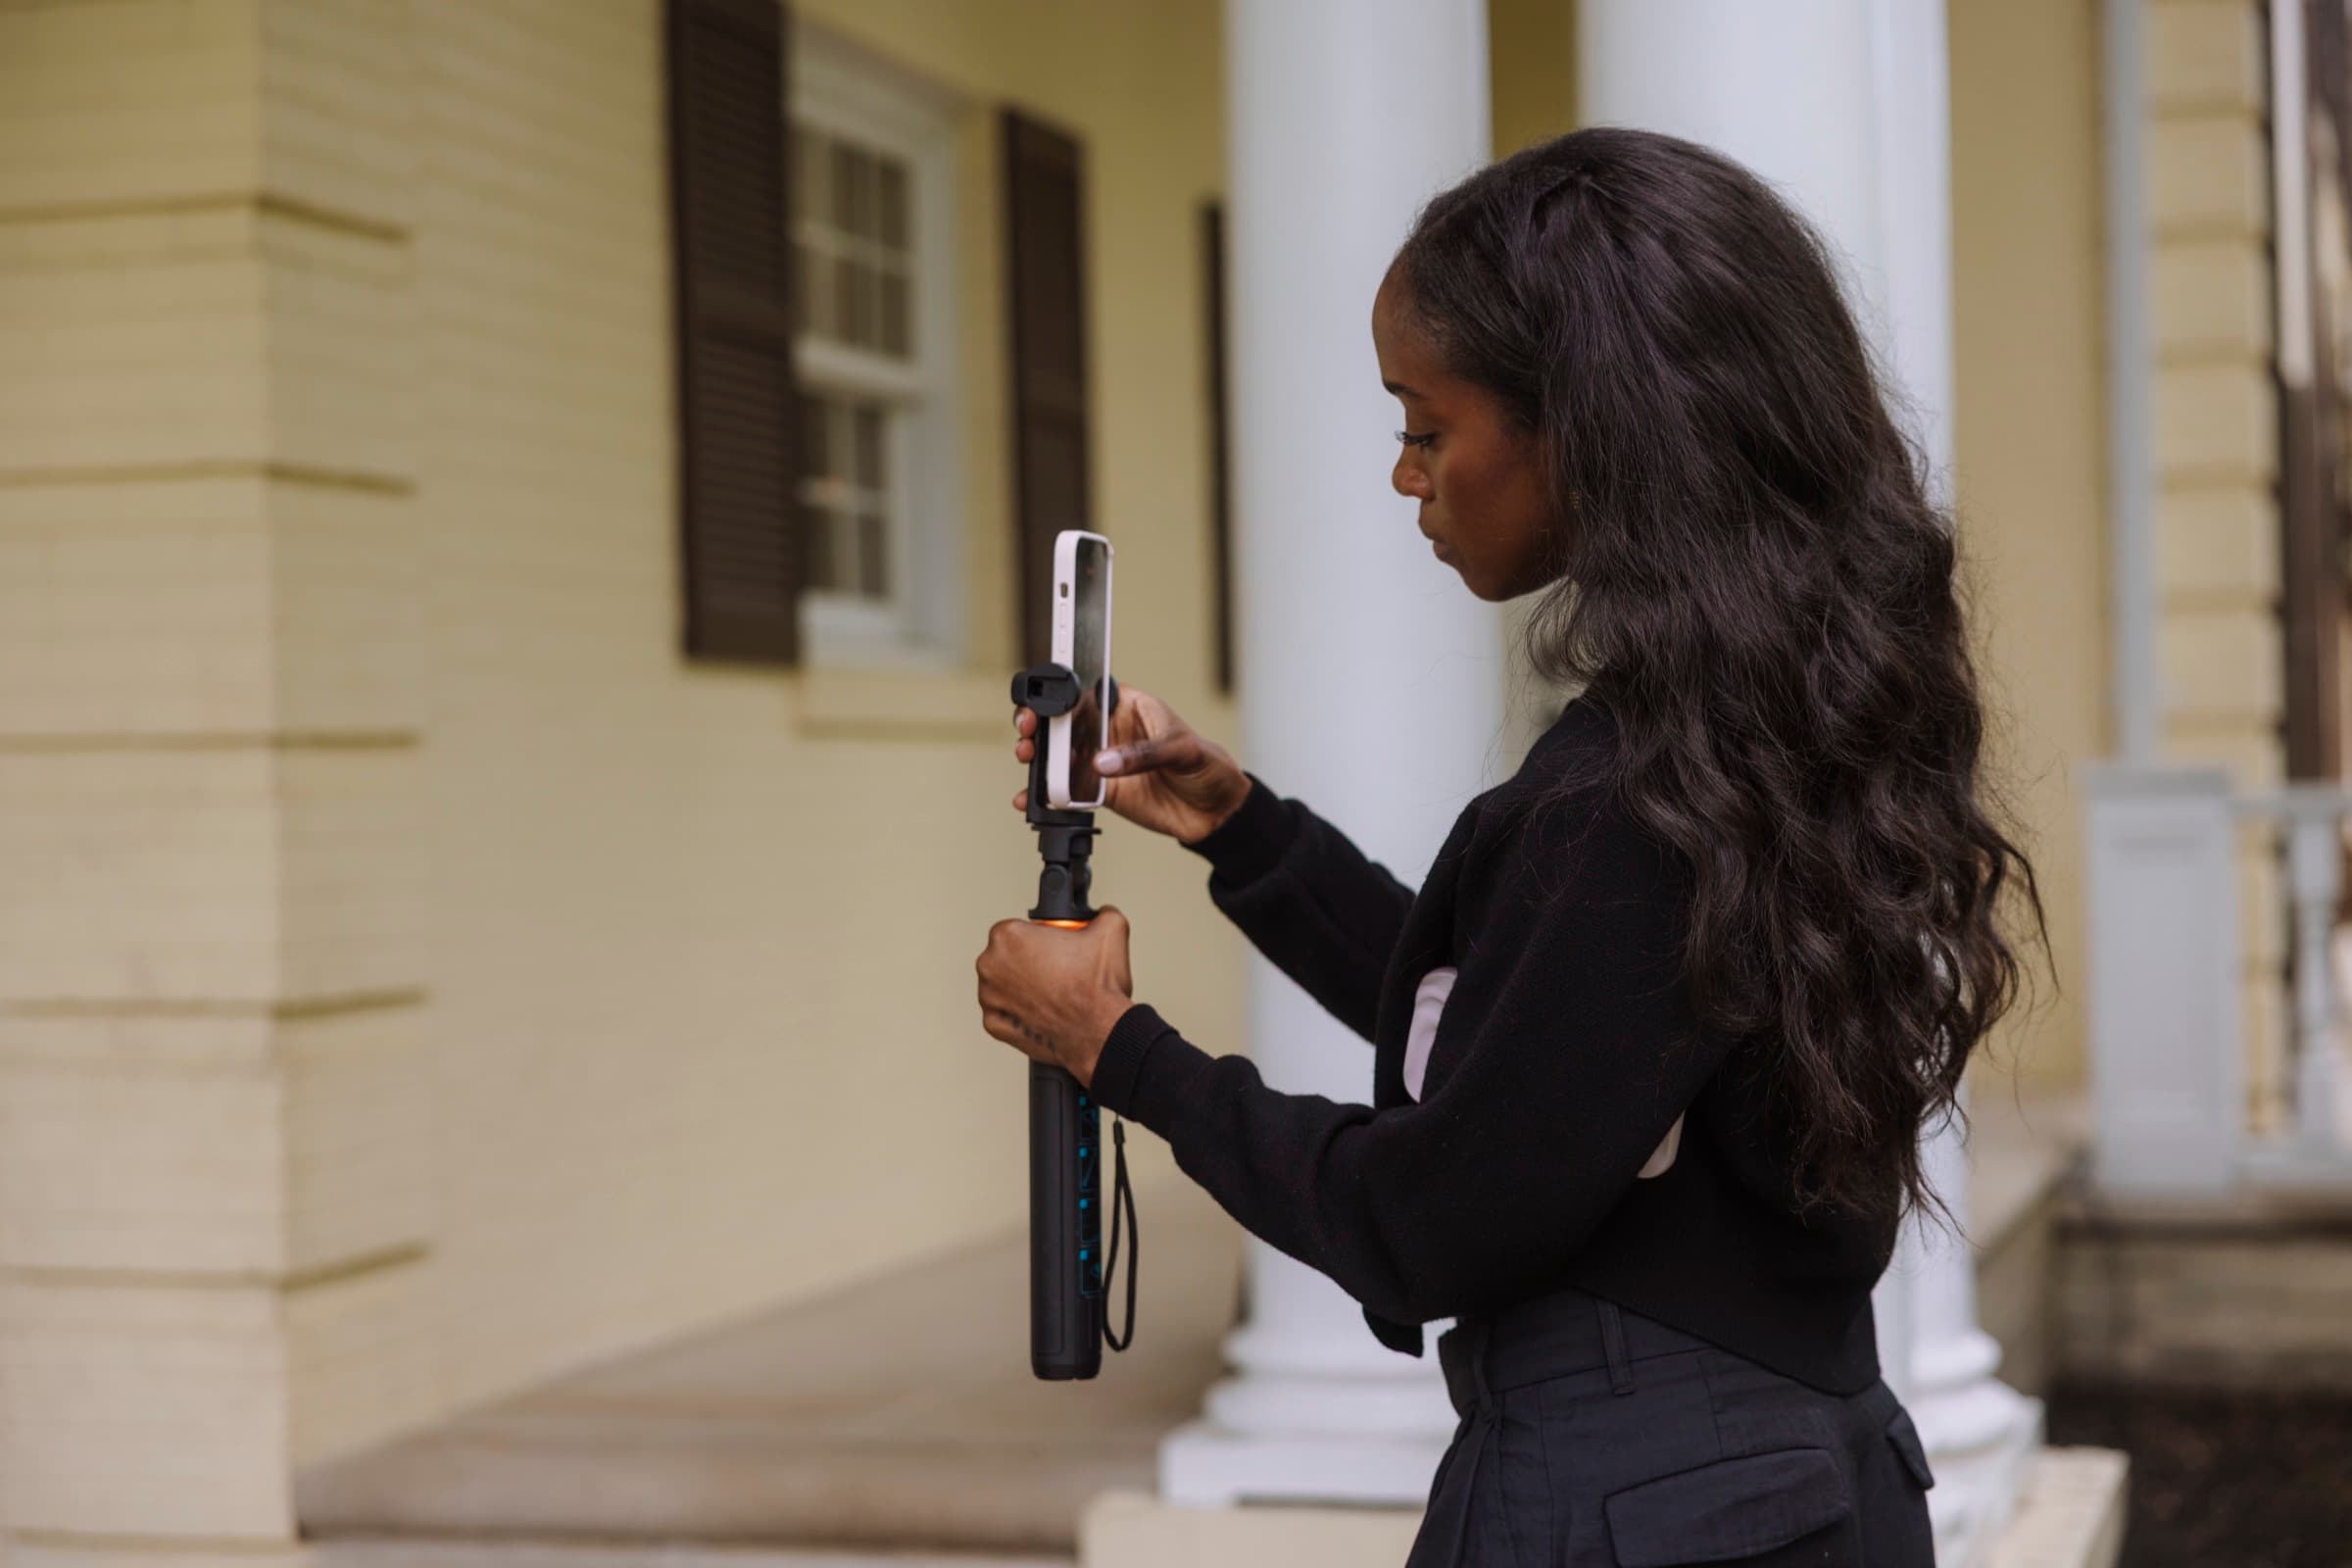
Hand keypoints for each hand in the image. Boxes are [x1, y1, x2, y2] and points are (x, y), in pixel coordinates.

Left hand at [975, 907, 1136, 1088]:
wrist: (1098, 1032)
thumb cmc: (1096, 988)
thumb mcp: (1111, 930)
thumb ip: (1101, 913)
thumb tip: (1102, 913)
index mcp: (1008, 936)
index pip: (1015, 929)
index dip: (1037, 938)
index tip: (1052, 948)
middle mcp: (990, 965)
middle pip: (1005, 957)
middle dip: (1026, 963)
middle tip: (1055, 971)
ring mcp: (989, 998)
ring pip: (1001, 986)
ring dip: (1020, 989)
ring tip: (1051, 994)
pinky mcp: (994, 1025)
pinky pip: (1003, 1015)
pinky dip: (1019, 1015)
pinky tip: (1042, 1013)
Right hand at [1010, 684, 1249, 843]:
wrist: (1218, 811)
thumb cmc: (1208, 765)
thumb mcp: (1183, 750)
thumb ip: (1143, 754)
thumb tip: (1104, 761)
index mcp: (1128, 706)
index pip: (1088, 691)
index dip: (1061, 692)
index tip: (1045, 702)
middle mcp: (1109, 731)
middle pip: (1064, 722)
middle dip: (1039, 724)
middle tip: (1028, 732)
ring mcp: (1103, 761)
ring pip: (1059, 755)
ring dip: (1039, 758)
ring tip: (1028, 761)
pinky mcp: (1101, 791)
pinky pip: (1067, 790)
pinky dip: (1048, 794)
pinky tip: (1034, 797)